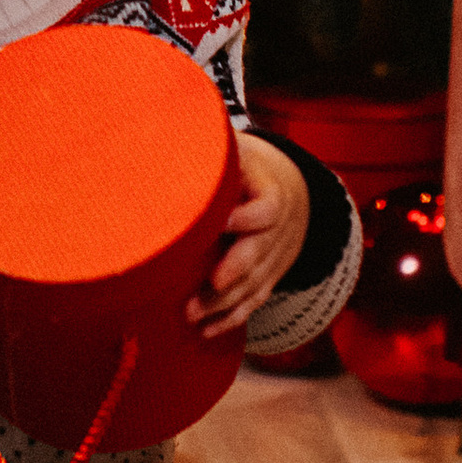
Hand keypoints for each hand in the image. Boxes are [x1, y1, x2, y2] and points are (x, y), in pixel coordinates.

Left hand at [186, 136, 309, 340]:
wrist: (290, 191)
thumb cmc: (248, 166)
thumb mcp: (239, 150)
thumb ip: (216, 146)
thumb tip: (171, 131)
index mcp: (272, 194)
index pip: (267, 210)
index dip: (245, 218)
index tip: (220, 220)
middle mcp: (278, 231)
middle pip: (259, 255)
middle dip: (233, 272)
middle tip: (208, 284)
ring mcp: (275, 258)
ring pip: (254, 286)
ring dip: (224, 304)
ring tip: (191, 315)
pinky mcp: (268, 277)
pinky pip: (254, 302)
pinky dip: (231, 319)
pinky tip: (206, 331)